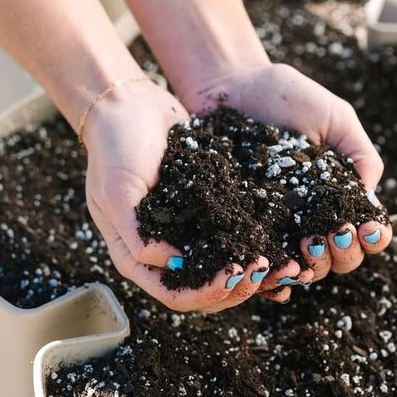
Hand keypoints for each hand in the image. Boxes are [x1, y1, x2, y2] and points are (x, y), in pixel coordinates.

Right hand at [82, 78, 273, 312]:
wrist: (129, 103)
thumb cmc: (115, 146)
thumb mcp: (117, 190)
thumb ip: (137, 233)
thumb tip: (174, 264)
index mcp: (135, 254)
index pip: (173, 293)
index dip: (206, 293)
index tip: (235, 273)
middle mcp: (163, 248)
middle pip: (203, 288)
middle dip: (236, 286)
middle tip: (265, 268)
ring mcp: (186, 229)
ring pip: (222, 265)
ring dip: (250, 271)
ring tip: (281, 262)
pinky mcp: (206, 206)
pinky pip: (232, 232)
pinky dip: (253, 241)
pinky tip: (278, 238)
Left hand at [186, 62, 391, 299]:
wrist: (231, 86)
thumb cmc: (286, 96)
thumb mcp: (333, 116)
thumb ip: (359, 152)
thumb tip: (371, 196)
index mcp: (339, 193)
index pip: (367, 230)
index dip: (373, 236)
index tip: (366, 227)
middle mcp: (311, 215)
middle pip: (341, 256)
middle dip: (345, 253)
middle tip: (334, 233)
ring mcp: (277, 224)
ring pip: (305, 266)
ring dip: (312, 266)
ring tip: (305, 247)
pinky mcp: (242, 224)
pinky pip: (261, 259)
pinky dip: (272, 274)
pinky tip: (274, 269)